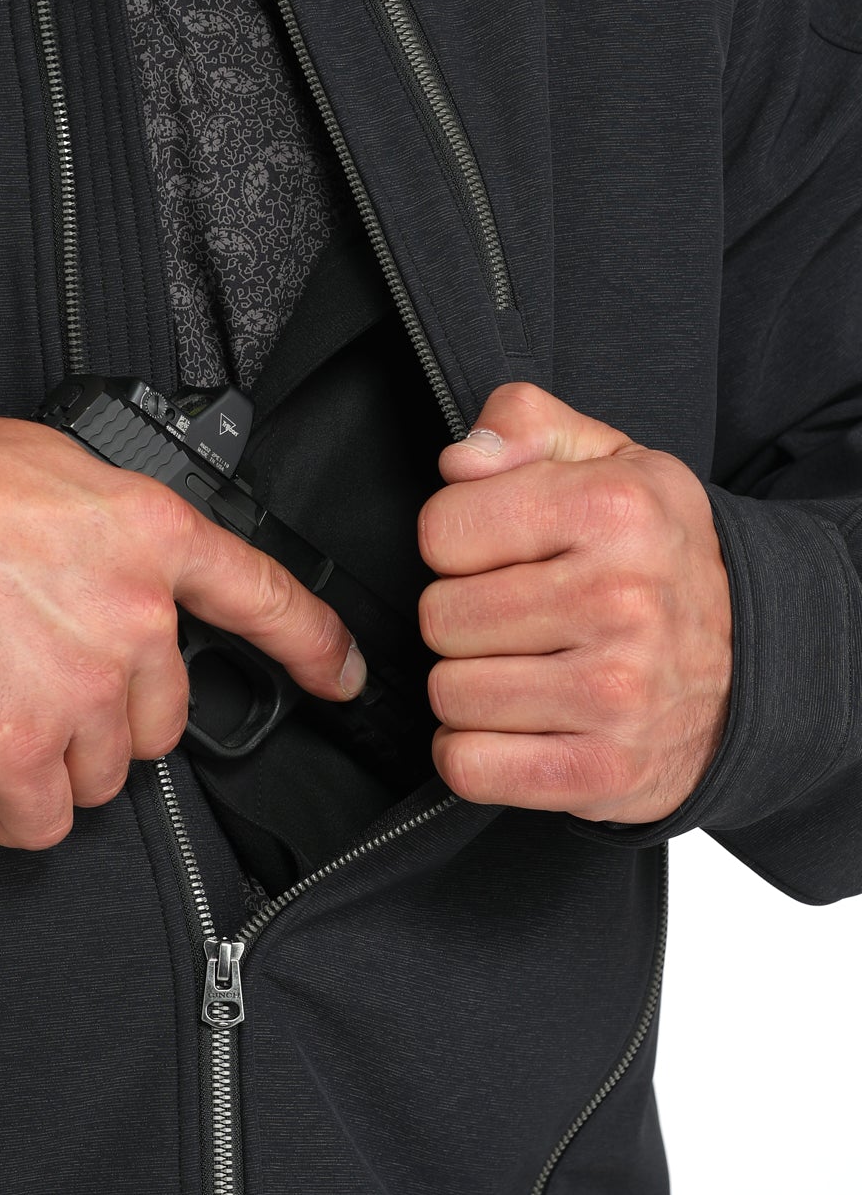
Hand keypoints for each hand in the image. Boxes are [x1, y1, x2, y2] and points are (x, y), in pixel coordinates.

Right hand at [0, 414, 365, 848]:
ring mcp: (86, 688)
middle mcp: (135, 616)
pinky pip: (44, 819)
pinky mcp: (24, 749)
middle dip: (115, 713)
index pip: (263, 596)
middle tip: (46, 680)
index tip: (341, 676)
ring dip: (59, 759)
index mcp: (149, 534)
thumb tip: (109, 558)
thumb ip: (108, 524)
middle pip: (166, 713)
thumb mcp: (50, 466)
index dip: (314, 645)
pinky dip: (12, 813)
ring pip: (107, 770)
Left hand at [417, 383, 731, 822]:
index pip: (441, 530)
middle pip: (439, 616)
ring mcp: (617, 694)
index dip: (456, 541)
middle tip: (516, 616)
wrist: (754, 661)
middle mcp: (621, 599)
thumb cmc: (657, 554)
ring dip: (469, 685)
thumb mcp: (610, 459)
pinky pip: (471, 768)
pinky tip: (514, 725)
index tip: (498, 551)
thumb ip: (525, 423)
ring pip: (448, 693)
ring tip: (522, 667)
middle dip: (462, 615)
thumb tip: (459, 459)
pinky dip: (474, 754)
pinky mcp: (605, 771)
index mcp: (615, 509)